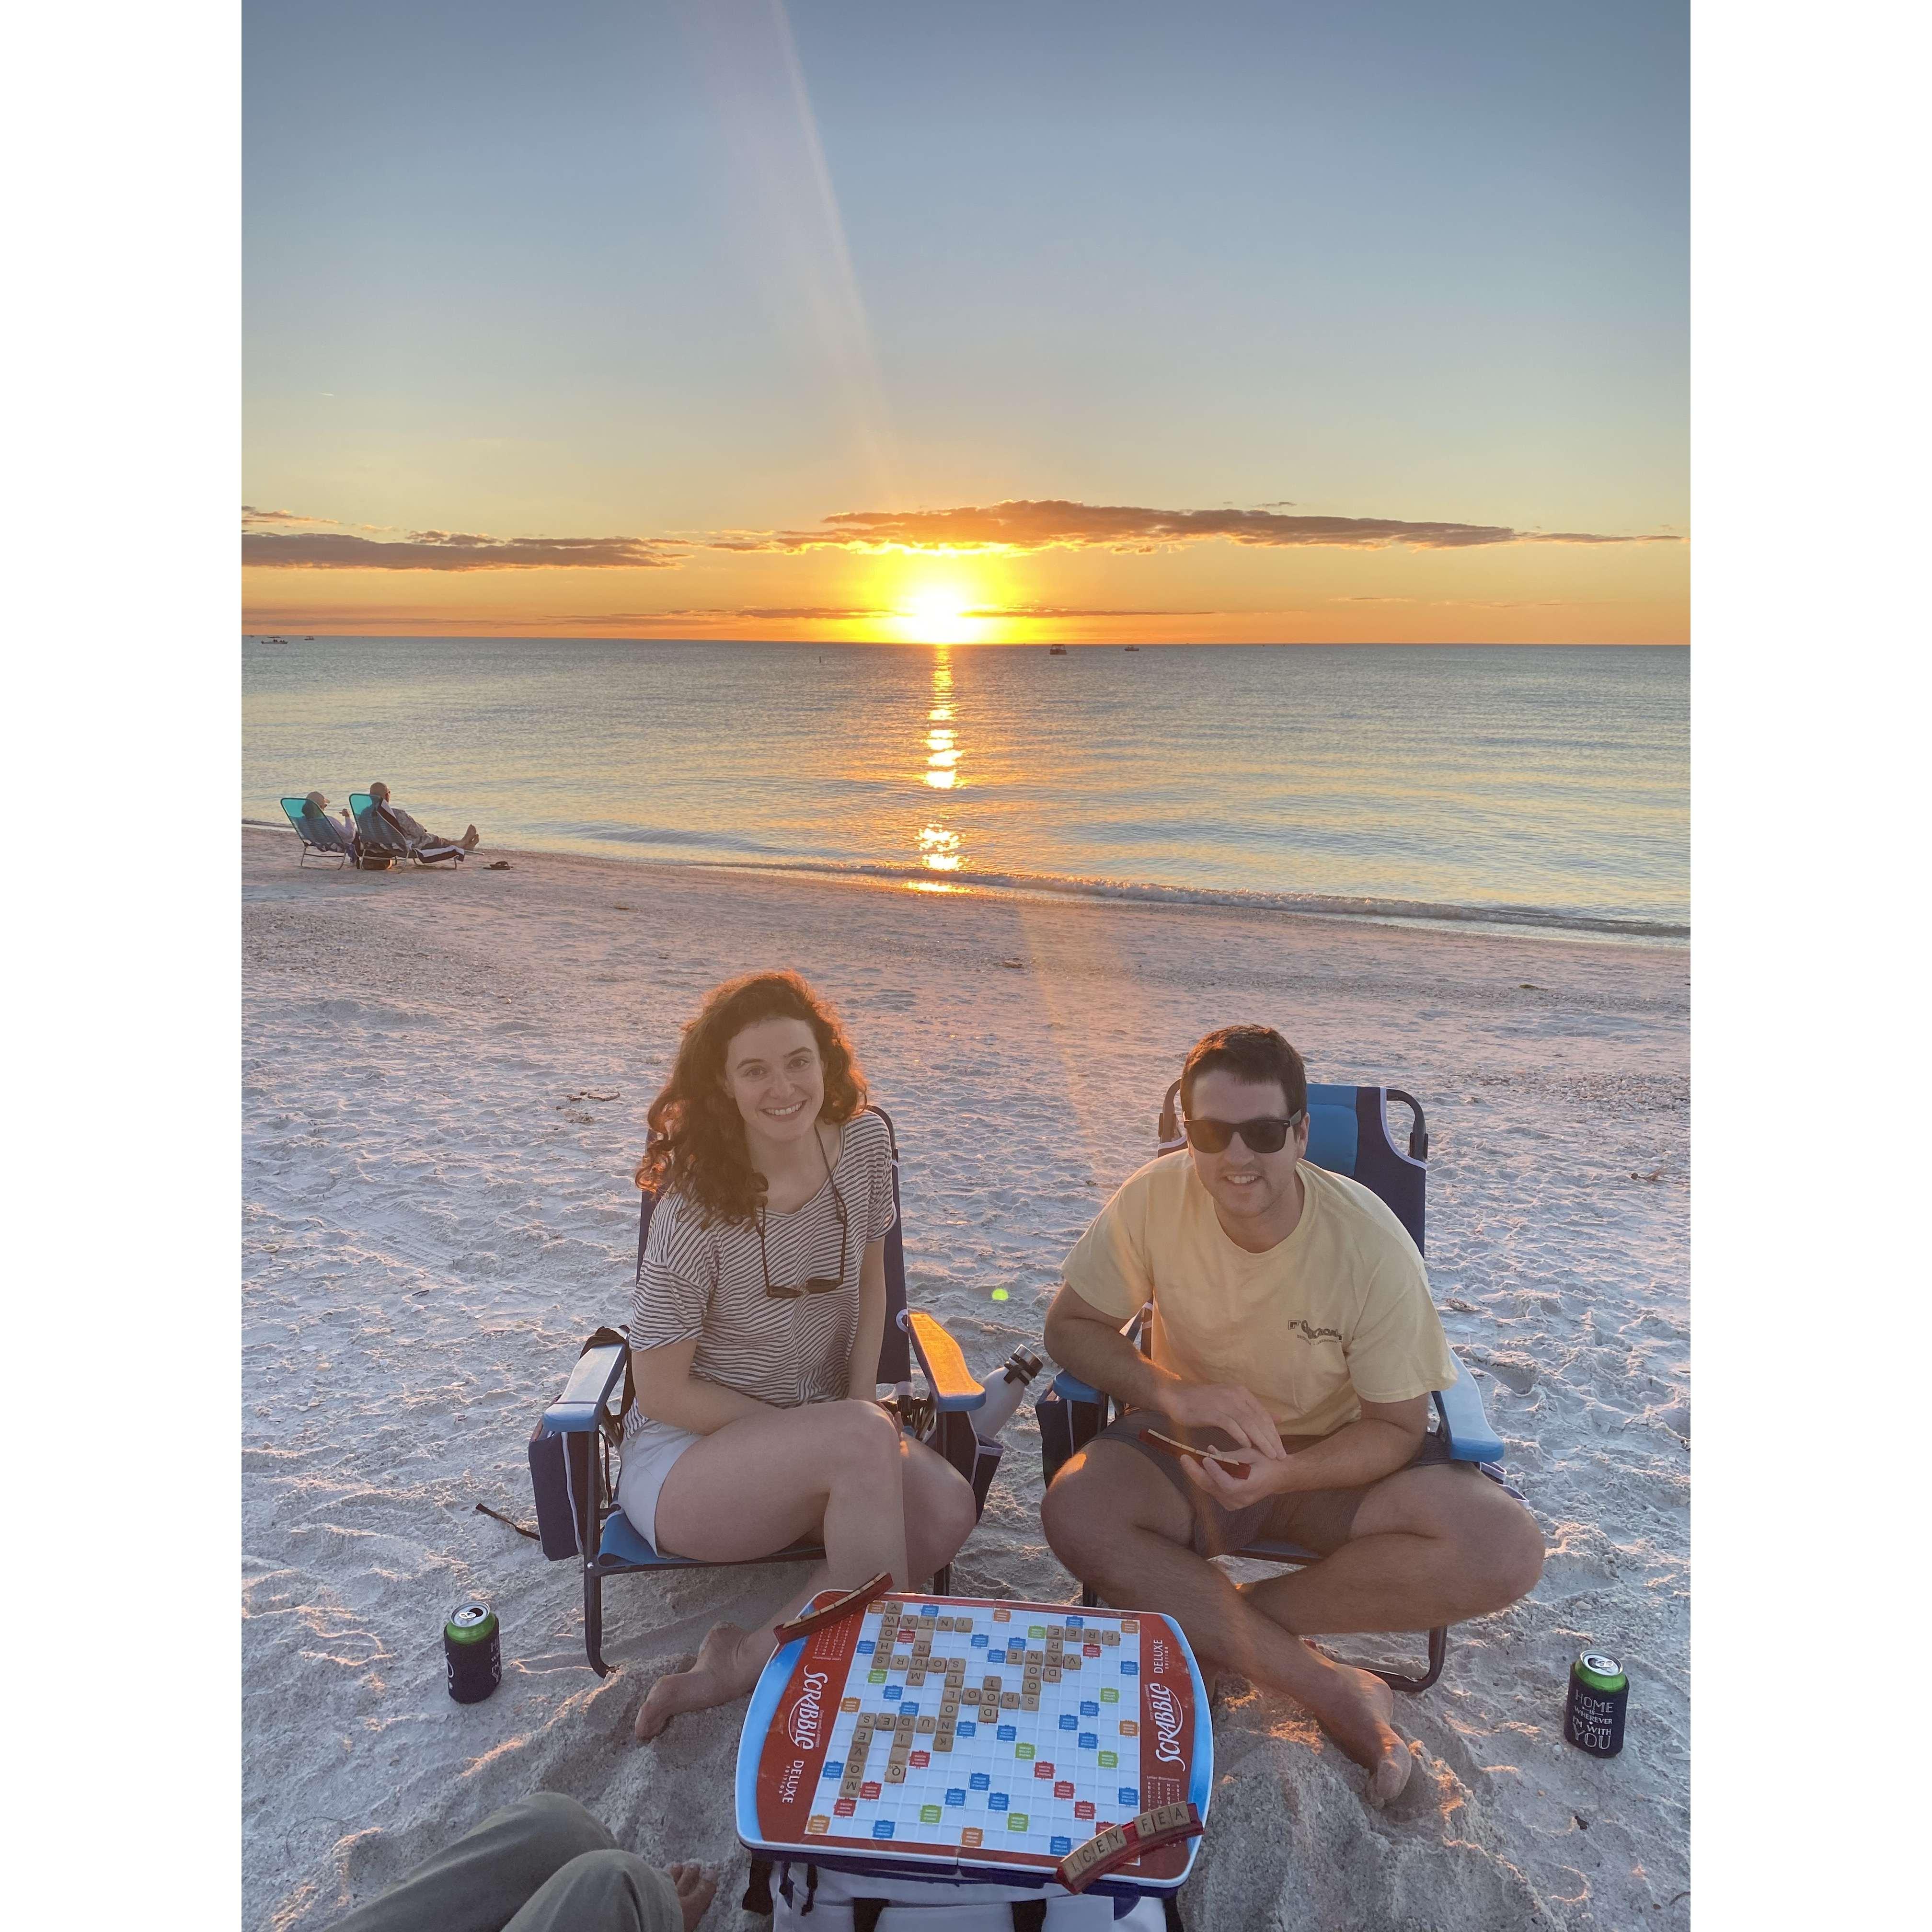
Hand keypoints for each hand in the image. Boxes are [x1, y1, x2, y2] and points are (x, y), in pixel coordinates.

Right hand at [1161, 1380, 1286, 1459]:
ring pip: (1248, 1423)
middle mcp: (1236, 1395)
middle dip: (1271, 1439)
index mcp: (1242, 1393)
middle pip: (1259, 1419)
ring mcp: (1224, 1402)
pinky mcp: (1213, 1411)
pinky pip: (1231, 1424)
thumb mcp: (1232, 1404)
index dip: (1273, 1432)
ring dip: (1261, 1440)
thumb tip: (1277, 1419)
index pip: (1263, 1415)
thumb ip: (1253, 1412)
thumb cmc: (1204, 1403)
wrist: (1176, 1397)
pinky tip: (1247, 1446)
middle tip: (1280, 1456)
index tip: (1281, 1448)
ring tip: (1269, 1455)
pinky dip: (1241, 1435)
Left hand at [1178, 1446, 1292, 1507]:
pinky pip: (1214, 1489)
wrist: (1277, 1476)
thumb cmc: (1266, 1461)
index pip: (1227, 1484)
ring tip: (1188, 1460)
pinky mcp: (1229, 1502)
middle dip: (1195, 1472)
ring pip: (1210, 1488)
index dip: (1215, 1472)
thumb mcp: (1250, 1454)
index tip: (1205, 1458)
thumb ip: (1230, 1456)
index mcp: (1248, 1488)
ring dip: (1198, 1474)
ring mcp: (1234, 1503)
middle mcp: (1239, 1499)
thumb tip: (1209, 1453)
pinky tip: (1200, 1465)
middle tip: (1184, 1458)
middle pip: (1213, 1487)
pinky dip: (1206, 1477)